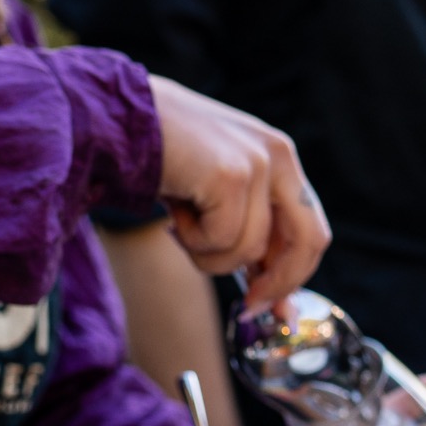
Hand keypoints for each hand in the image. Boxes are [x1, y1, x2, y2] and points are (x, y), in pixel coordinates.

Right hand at [150, 75, 330, 312]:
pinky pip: (221, 240)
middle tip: (249, 306)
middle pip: (308, 241)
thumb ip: (250, 239)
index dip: (294, 274)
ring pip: (250, 249)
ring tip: (181, 224)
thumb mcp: (216, 198)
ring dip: (208, 255)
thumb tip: (277, 307)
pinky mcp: (231, 174)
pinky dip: (191, 240)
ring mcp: (257, 162)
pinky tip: (173, 209)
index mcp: (281, 158)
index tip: (271, 306)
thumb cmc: (160, 161)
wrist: (113, 118)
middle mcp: (278, 155)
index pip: (312, 229)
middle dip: (279, 283)